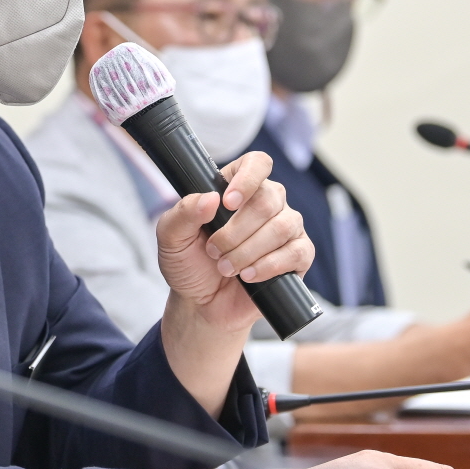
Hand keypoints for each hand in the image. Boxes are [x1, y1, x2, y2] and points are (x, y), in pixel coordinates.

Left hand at [155, 151, 312, 333]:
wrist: (201, 304)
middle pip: (268, 199)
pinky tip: (249, 276)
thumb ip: (183, 213)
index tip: (227, 203)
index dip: (247, 179)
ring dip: (248, 251)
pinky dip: (269, 266)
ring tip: (226, 267)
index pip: (256, 164)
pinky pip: (297, 252)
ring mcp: (286, 227)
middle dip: (235, 231)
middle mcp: (267, 202)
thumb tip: (210, 198)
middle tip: (214, 251)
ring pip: (281, 226)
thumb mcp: (171, 237)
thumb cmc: (188, 264)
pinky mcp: (298, 255)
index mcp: (236, 187)